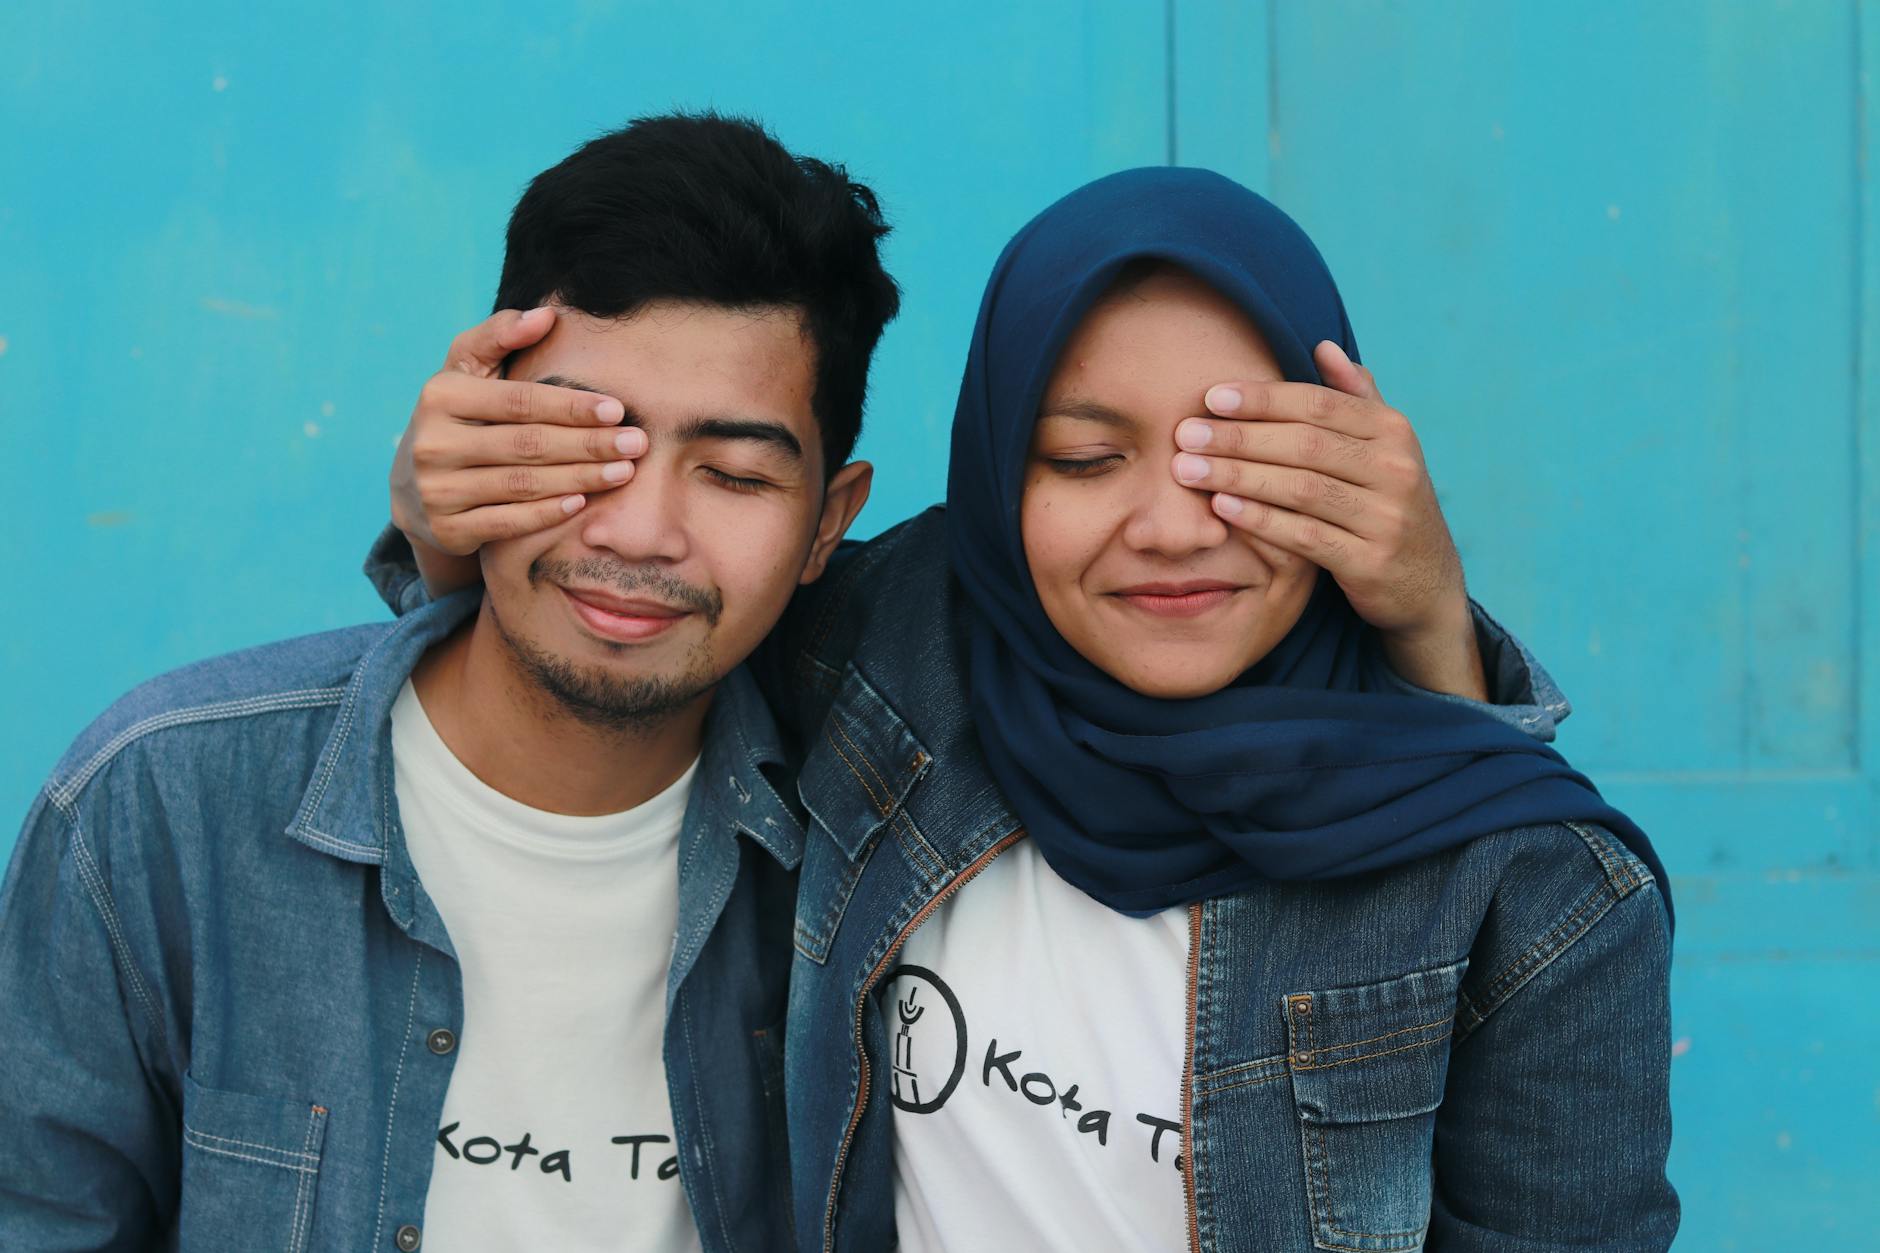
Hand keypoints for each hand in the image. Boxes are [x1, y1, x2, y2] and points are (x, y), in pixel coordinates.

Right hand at [390, 307, 646, 558]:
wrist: (414, 487)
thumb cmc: (459, 416)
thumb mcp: (467, 369)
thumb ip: (500, 335)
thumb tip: (548, 315)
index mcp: (441, 396)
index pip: (519, 401)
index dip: (571, 406)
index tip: (617, 409)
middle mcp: (434, 443)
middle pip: (528, 444)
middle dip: (589, 444)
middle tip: (637, 444)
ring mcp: (438, 490)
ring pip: (524, 484)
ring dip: (581, 478)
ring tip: (623, 472)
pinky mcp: (448, 529)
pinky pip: (508, 523)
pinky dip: (548, 513)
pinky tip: (583, 503)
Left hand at [1169, 342, 1485, 696]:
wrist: (1425, 581)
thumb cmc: (1385, 501)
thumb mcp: (1384, 447)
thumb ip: (1355, 397)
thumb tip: (1323, 346)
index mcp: (1393, 431)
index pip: (1319, 404)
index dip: (1263, 398)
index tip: (1211, 397)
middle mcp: (1395, 469)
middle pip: (1305, 444)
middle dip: (1239, 437)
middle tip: (1185, 434)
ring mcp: (1386, 517)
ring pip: (1301, 489)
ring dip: (1238, 476)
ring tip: (1188, 470)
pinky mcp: (1370, 562)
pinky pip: (1305, 537)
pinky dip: (1261, 520)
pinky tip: (1222, 509)